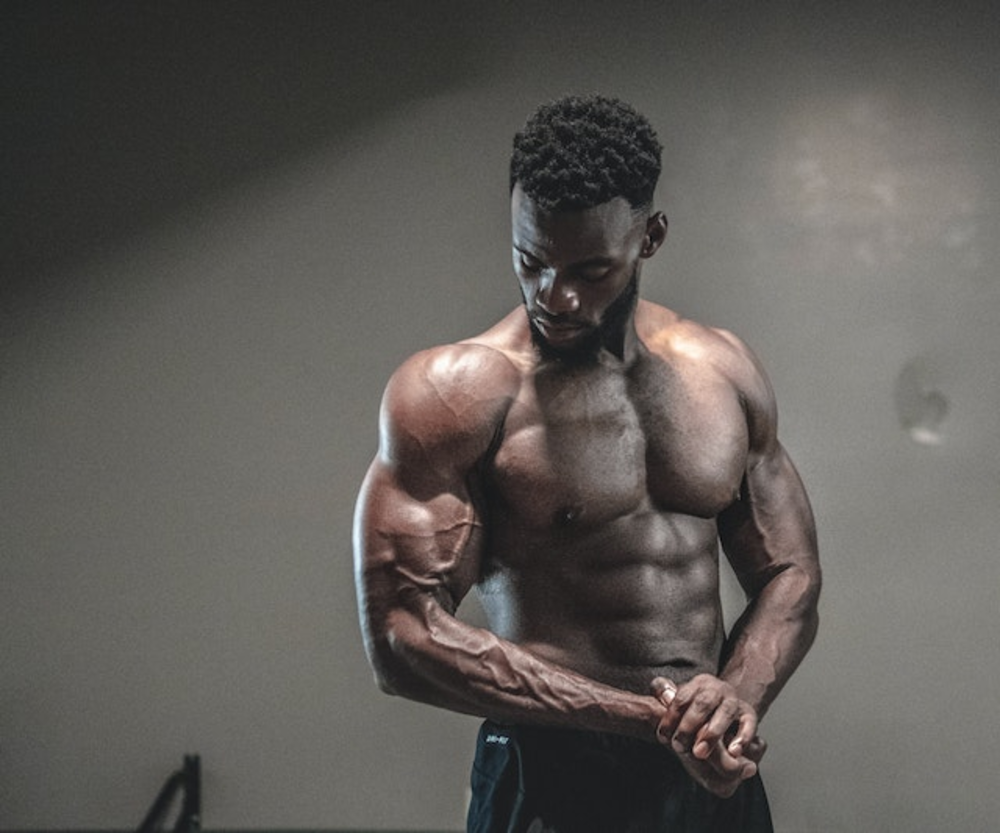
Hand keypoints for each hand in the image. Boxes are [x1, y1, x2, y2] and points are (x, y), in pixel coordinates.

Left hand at [650, 676, 766, 797]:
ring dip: (712, 734)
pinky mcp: (749, 715)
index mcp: (698, 683)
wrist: (727, 704)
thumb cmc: (698, 707)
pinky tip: (734, 752)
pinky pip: (749, 724)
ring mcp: (734, 701)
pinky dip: (742, 738)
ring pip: (725, 712)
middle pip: (703, 703)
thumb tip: (660, 691)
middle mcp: (717, 689)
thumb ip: (665, 692)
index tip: (663, 737)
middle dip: (689, 726)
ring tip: (700, 752)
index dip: (671, 717)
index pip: (682, 697)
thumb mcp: (681, 697)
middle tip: (679, 746)